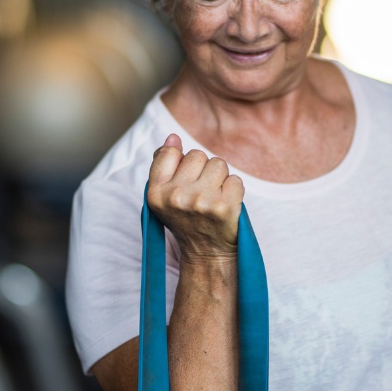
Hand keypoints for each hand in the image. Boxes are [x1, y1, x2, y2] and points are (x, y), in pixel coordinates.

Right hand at [147, 133, 243, 263]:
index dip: (182, 162)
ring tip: (214, 197)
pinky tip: (225, 205)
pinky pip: (236, 180)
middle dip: (203, 169)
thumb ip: (164, 164)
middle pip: (197, 155)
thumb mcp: (165, 196)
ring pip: (219, 164)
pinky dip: (234, 191)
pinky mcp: (224, 207)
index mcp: (155, 192)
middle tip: (201, 193)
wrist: (207, 253)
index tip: (185, 180)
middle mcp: (176, 197)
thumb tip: (173, 137)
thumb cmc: (187, 219)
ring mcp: (200, 201)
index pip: (170, 152)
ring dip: (220, 178)